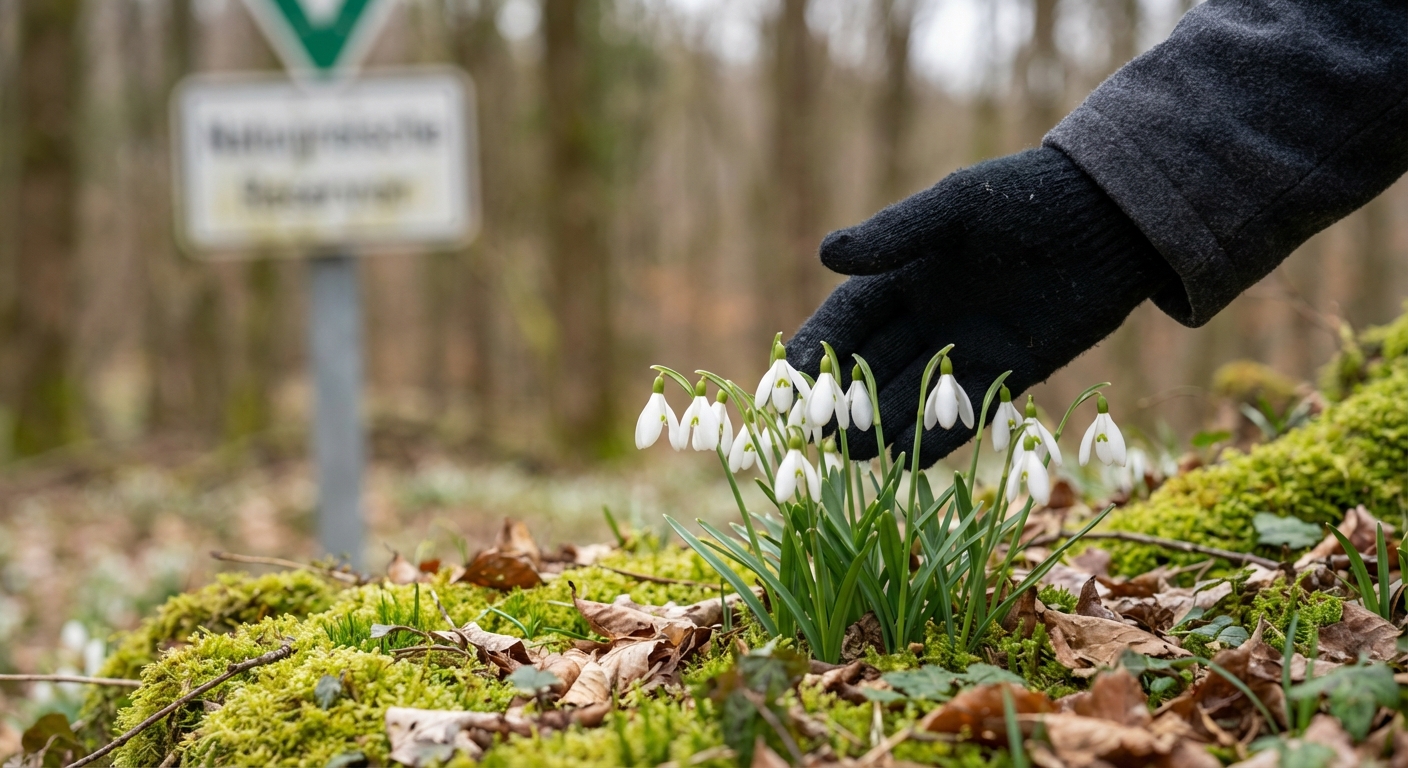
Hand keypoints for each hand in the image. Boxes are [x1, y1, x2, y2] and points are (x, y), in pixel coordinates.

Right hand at [787, 147, 1175, 465]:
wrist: (1112, 218)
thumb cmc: (1029, 195)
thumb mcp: (958, 207)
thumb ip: (897, 234)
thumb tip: (826, 255)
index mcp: (906, 273)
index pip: (849, 319)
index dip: (819, 348)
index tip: (789, 381)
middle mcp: (928, 316)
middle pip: (872, 364)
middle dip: (842, 399)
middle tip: (814, 434)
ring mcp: (967, 347)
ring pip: (911, 394)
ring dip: (881, 424)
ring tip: (853, 454)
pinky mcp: (1010, 372)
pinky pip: (964, 410)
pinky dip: (936, 435)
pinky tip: (908, 457)